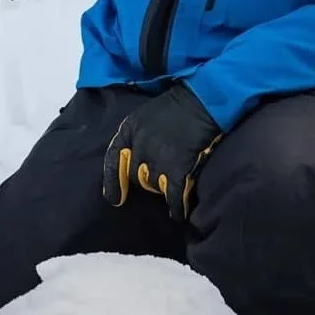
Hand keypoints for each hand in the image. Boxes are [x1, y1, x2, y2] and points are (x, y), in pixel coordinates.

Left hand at [102, 83, 222, 221]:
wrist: (202, 100)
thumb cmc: (174, 108)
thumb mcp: (143, 116)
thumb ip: (133, 138)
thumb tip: (131, 163)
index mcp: (128, 131)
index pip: (112, 162)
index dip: (112, 183)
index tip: (114, 200)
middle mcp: (139, 146)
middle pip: (135, 177)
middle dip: (145, 179)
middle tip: (159, 176)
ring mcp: (158, 159)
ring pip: (154, 186)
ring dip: (163, 187)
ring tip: (173, 183)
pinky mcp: (179, 169)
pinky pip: (173, 196)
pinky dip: (176, 207)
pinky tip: (179, 214)